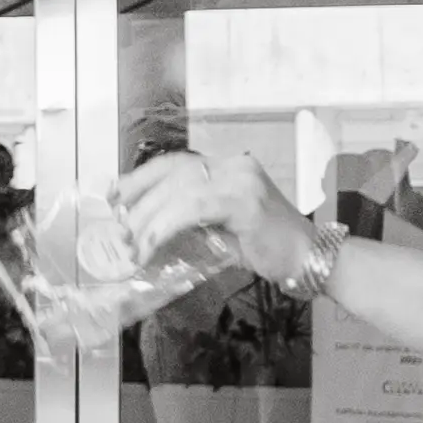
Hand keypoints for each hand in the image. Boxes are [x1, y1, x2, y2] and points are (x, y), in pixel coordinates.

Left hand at [113, 147, 320, 290]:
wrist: (309, 258)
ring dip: (148, 221)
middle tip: (118, 229)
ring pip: (178, 192)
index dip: (140, 177)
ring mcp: (241, 180)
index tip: (112, 196)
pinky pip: (192, 209)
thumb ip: (191, 216)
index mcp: (228, 167)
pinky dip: (165, 228)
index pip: (174, 163)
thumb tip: (144, 225)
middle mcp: (234, 165)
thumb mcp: (221, 224)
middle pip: (172, 175)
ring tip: (132, 246)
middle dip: (138, 202)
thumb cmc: (266, 246)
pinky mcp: (245, 201)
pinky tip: (150, 246)